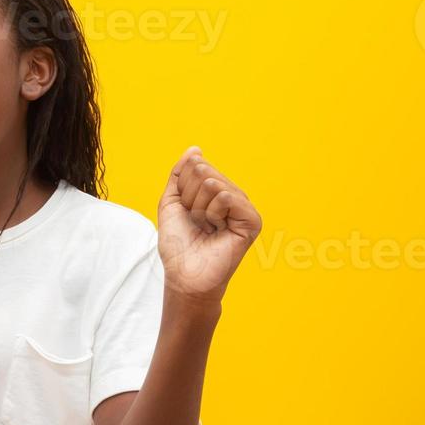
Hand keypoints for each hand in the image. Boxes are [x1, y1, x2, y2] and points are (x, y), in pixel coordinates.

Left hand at [157, 146, 261, 305]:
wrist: (184, 275)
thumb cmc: (178, 244)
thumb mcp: (171, 202)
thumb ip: (180, 174)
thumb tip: (195, 149)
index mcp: (216, 190)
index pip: (195, 164)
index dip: (181, 189)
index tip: (187, 213)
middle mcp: (232, 195)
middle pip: (202, 170)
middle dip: (189, 198)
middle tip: (197, 222)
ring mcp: (243, 207)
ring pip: (211, 183)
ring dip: (198, 209)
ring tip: (206, 228)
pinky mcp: (252, 220)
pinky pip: (225, 197)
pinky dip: (213, 214)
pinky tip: (217, 230)